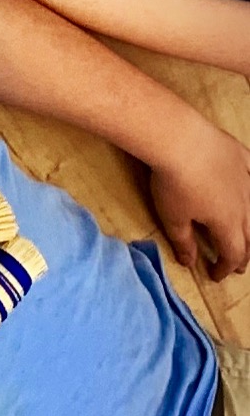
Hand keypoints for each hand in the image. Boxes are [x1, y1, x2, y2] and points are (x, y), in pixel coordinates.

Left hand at [147, 117, 249, 277]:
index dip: (224, 267)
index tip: (214, 276)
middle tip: (238, 266)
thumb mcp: (173, 218)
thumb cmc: (173, 183)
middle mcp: (245, 206)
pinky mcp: (242, 157)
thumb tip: (189, 263)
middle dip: (244, 254)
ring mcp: (246, 180)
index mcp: (228, 224)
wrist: (179, 139)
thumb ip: (183, 242)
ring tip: (247, 235)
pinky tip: (248, 187)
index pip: (232, 253)